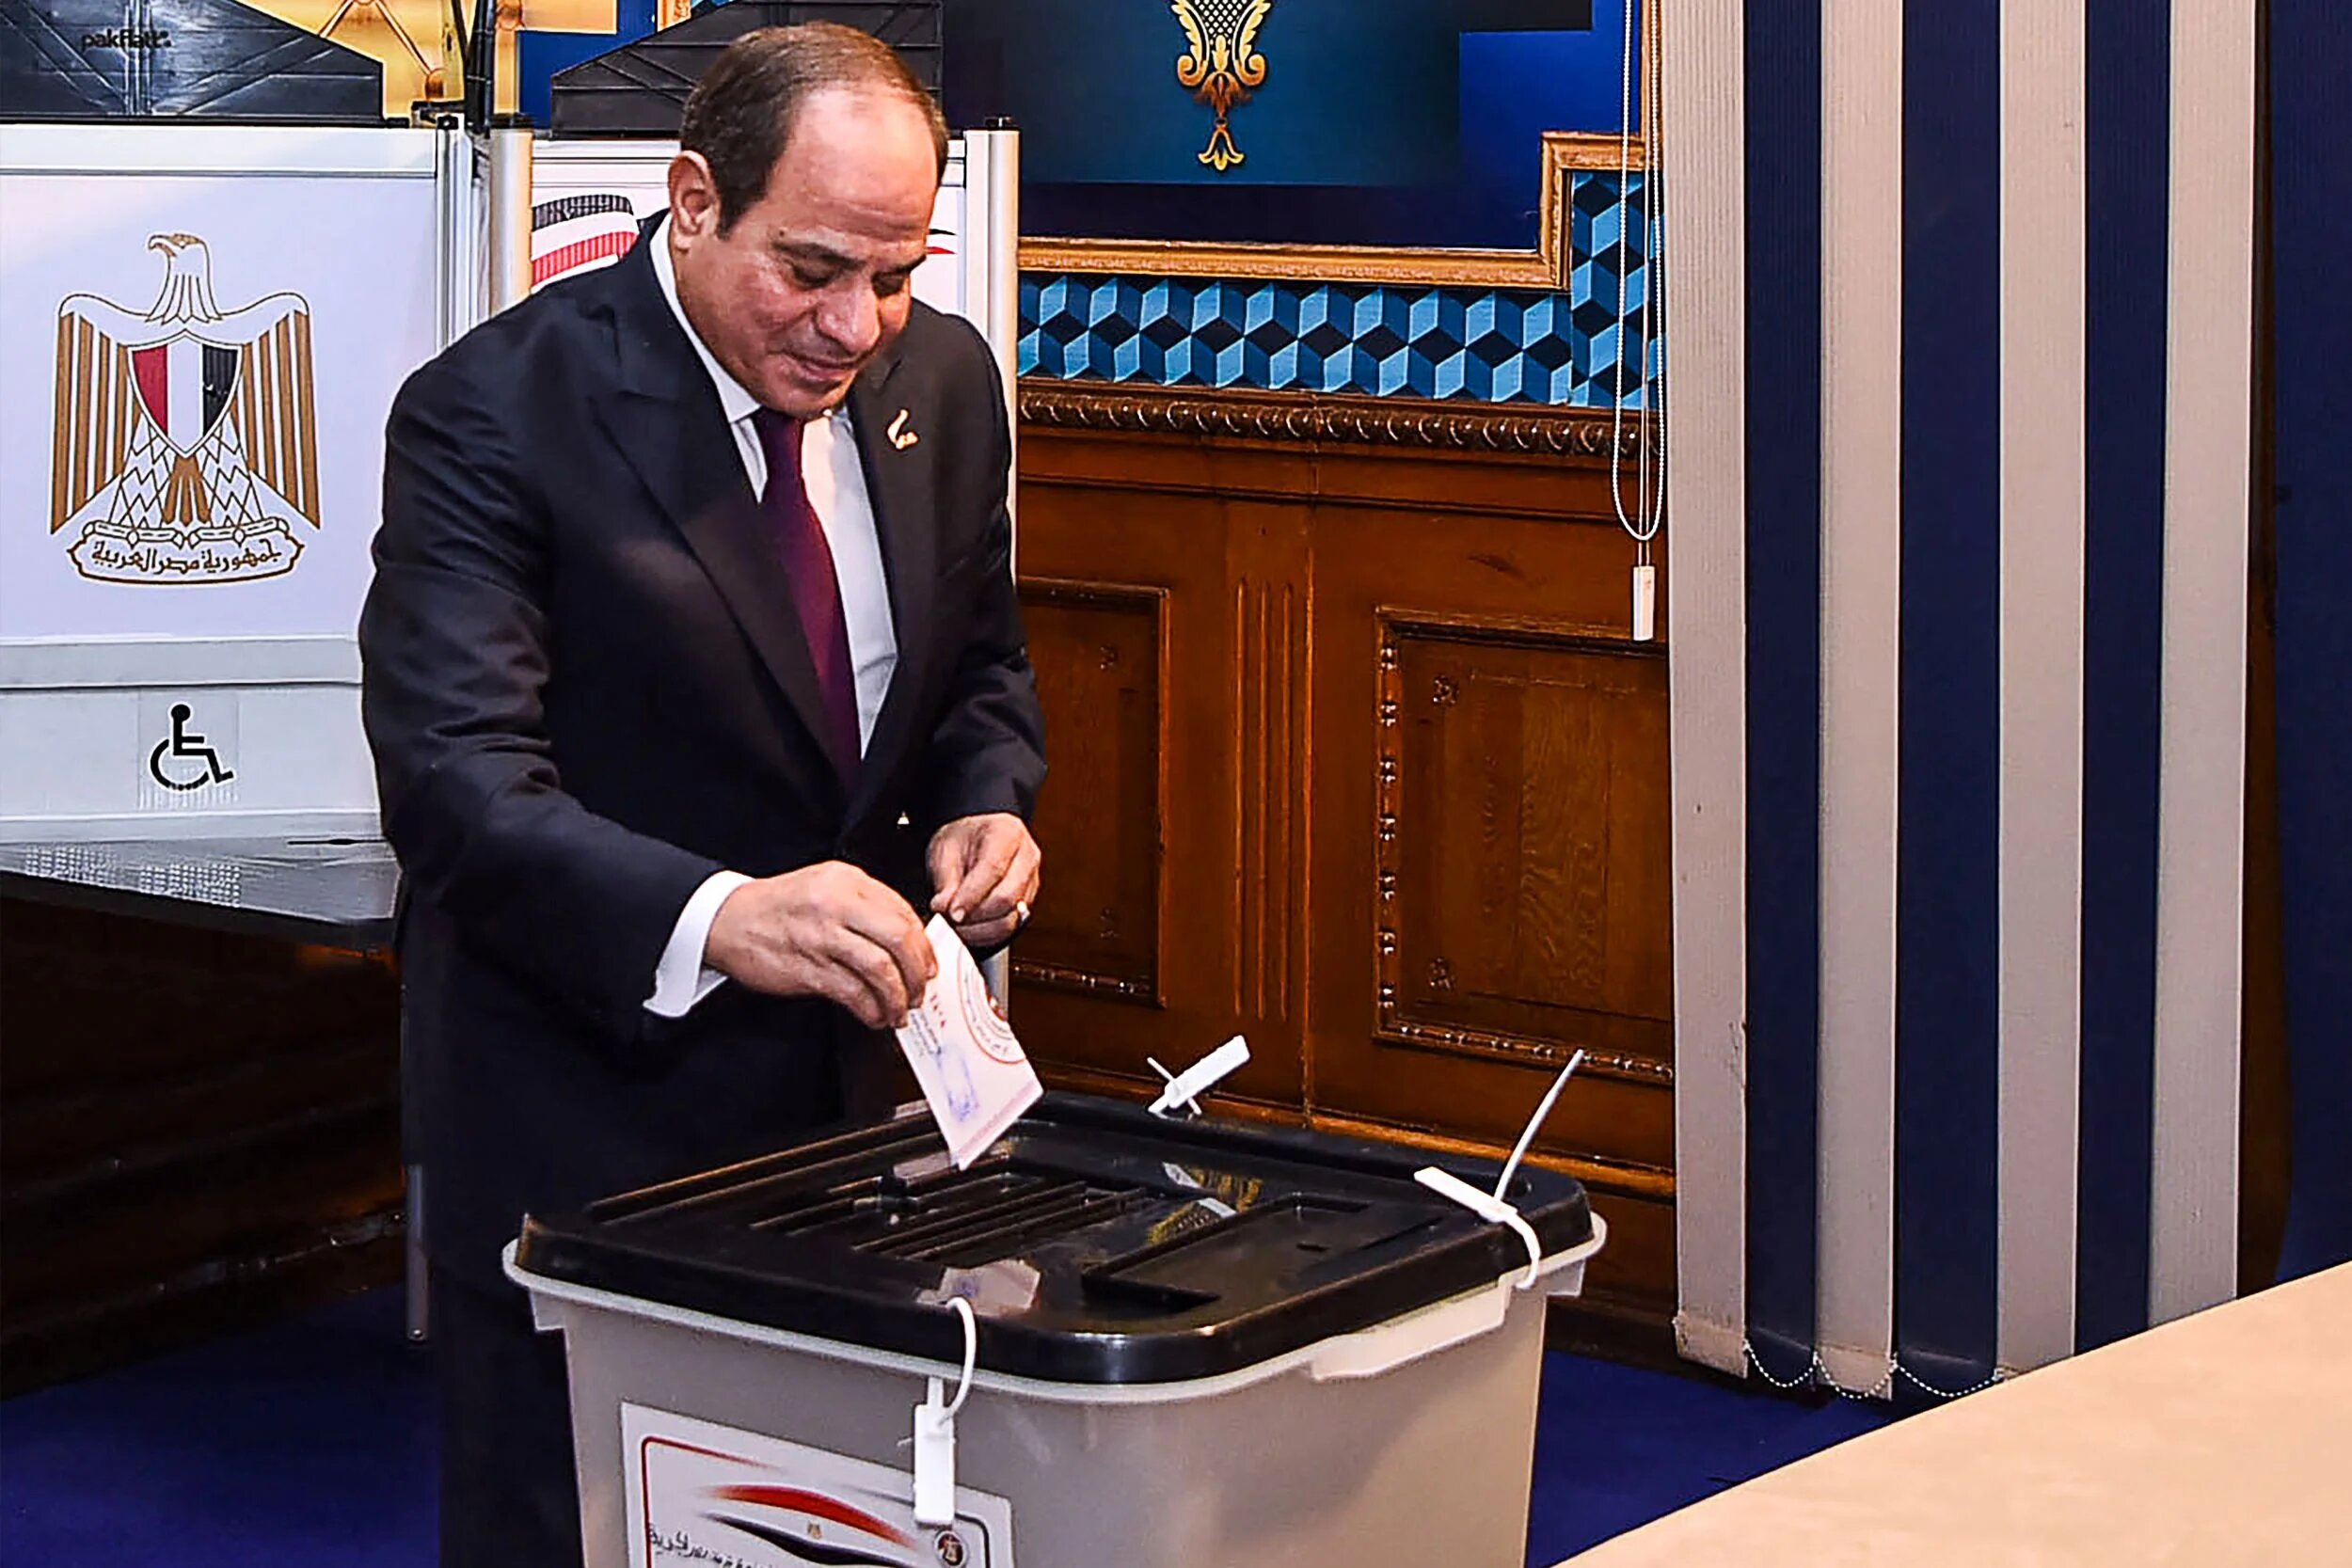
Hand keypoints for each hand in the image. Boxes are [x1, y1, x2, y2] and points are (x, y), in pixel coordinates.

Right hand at [703, 862, 934, 1028]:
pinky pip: (852, 992)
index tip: (929, 963)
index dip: (923, 944)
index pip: (902, 911)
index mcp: (846, 881)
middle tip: (921, 989)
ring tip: (900, 1009)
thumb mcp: (826, 886)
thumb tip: (906, 940)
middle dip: (918, 971)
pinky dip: (871, 1008)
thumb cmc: (778, 906)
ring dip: (897, 996)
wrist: (727, 919)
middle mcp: (836, 905)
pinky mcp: (807, 968)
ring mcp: (821, 937)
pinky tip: (875, 1015)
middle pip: (899, 938)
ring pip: (880, 968)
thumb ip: (865, 906)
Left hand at [927, 812, 1040, 949]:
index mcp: (1007, 832)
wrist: (973, 842)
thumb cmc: (961, 841)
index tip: (951, 912)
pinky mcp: (1027, 903)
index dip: (971, 895)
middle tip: (949, 919)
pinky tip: (968, 930)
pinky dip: (987, 934)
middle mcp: (1027, 856)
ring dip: (980, 929)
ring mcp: (1031, 882)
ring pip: (1012, 917)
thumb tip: (945, 909)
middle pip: (1008, 896)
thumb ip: (945, 881)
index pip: (994, 868)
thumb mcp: (944, 851)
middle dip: (976, 915)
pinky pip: (1011, 928)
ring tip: (956, 926)